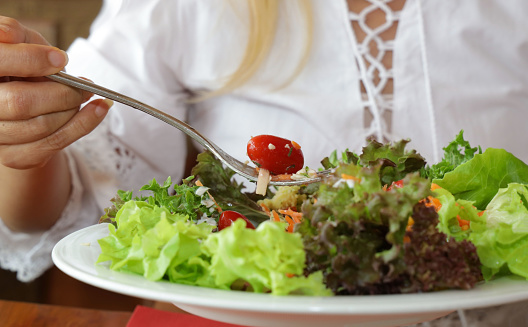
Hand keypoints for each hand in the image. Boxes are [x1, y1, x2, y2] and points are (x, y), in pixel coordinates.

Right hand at [0, 16, 111, 169]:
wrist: (26, 96)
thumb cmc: (24, 64)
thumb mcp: (22, 42)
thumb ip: (17, 35)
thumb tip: (9, 34)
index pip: (0, 63)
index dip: (31, 60)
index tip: (61, 59)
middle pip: (21, 103)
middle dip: (62, 93)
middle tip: (84, 85)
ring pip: (39, 126)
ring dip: (73, 110)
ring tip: (87, 95)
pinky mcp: (14, 156)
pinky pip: (52, 145)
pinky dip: (82, 126)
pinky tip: (98, 111)